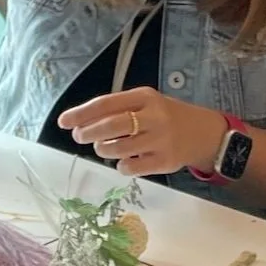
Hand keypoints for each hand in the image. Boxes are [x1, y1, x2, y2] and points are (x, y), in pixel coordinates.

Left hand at [58, 87, 227, 177]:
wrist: (202, 133)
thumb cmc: (165, 117)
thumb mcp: (146, 104)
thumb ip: (118, 111)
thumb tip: (82, 123)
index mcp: (144, 97)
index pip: (105, 104)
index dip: (81, 114)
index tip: (63, 122)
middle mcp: (153, 116)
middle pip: (111, 126)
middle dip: (88, 133)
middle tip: (80, 137)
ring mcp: (160, 140)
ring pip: (118, 149)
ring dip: (104, 150)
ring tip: (105, 148)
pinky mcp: (164, 161)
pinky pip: (131, 167)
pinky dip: (121, 166)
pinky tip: (125, 161)